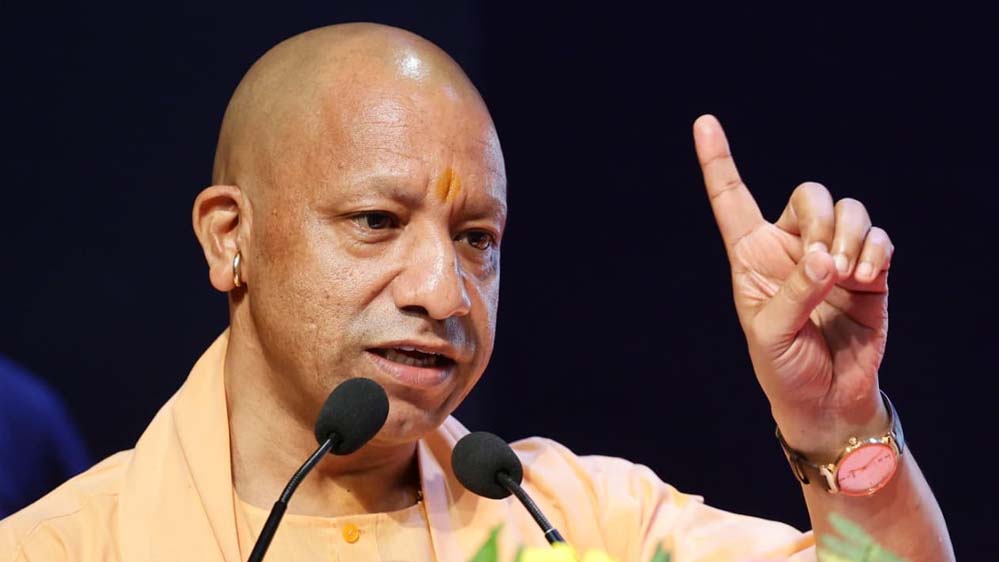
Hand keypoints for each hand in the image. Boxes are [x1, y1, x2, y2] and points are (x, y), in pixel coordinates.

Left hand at [693, 115, 893, 453]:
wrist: (827, 398)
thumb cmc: (784, 366)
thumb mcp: (771, 333)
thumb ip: (794, 292)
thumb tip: (827, 257)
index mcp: (751, 256)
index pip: (731, 200)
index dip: (717, 162)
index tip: (703, 122)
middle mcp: (792, 248)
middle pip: (810, 193)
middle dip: (821, 221)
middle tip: (826, 265)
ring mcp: (833, 256)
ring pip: (849, 209)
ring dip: (851, 238)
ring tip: (847, 278)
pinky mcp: (870, 271)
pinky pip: (879, 237)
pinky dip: (876, 250)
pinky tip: (866, 276)